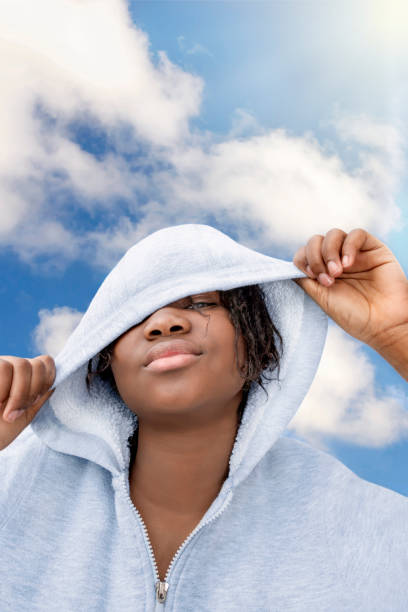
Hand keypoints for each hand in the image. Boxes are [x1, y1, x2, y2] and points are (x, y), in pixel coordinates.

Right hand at [0, 355, 54, 449]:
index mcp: (25, 376)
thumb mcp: (24, 415)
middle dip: (31, 392)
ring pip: (21, 365)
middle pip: (36, 365)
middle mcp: (12, 365)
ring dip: (18, 394)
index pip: (46, 362)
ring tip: (6, 413)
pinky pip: (3, 368)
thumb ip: (39, 397)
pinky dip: (3, 390)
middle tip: (16, 412)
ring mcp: (0, 364)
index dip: (46, 380)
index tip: (34, 402)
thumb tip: (55, 382)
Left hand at [292, 228, 407, 351]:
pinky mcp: (374, 248)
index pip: (305, 253)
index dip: (303, 259)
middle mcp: (337, 260)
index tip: (310, 276)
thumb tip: (288, 266)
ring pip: (333, 234)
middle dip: (315, 256)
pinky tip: (348, 264)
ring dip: (329, 251)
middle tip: (326, 277)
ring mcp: (354, 254)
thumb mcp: (322, 299)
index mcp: (323, 272)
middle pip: (316, 241)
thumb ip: (306, 280)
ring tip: (337, 272)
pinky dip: (348, 246)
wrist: (384, 324)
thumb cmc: (354, 316)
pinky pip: (356, 234)